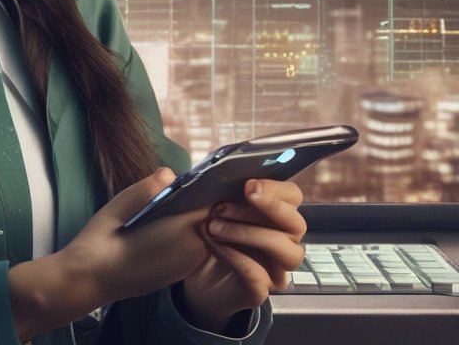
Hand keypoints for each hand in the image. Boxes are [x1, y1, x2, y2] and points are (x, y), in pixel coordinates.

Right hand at [9, 167, 212, 340]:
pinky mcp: (178, 274)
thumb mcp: (119, 205)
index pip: (210, 203)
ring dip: (194, 219)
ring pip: (204, 233)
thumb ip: (147, 188)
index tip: (201, 174)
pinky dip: (188, 234)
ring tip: (175, 203)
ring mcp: (186, 266)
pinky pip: (195, 247)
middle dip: (202, 203)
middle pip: (210, 218)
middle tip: (185, 186)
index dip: (208, 188)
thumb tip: (170, 173)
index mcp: (179, 231)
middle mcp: (190, 251)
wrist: (89, 280)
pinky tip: (166, 225)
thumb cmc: (100, 240)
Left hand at [176, 178, 306, 333]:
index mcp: (272, 212)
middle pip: (296, 222)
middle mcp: (282, 239)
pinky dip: (236, 257)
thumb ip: (183, 187)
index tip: (248, 183)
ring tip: (213, 227)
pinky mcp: (260, 290)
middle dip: (266, 209)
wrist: (189, 275)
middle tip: (225, 204)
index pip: (292, 195)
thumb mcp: (190, 205)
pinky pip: (259, 276)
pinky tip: (214, 246)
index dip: (275, 188)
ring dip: (248, 234)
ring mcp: (274, 267)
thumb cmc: (199, 231)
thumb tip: (166, 172)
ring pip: (286, 251)